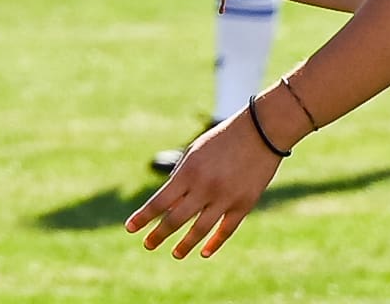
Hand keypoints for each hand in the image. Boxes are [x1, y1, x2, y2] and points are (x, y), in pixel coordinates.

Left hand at [127, 107, 284, 257]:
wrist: (259, 133)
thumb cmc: (221, 141)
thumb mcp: (194, 154)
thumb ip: (182, 180)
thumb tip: (171, 207)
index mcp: (187, 172)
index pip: (159, 202)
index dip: (143, 217)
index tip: (130, 228)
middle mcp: (204, 187)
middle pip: (176, 219)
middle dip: (159, 234)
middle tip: (147, 246)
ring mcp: (225, 198)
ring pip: (200, 229)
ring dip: (186, 244)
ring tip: (176, 254)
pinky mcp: (244, 204)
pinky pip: (226, 229)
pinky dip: (215, 243)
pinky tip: (204, 252)